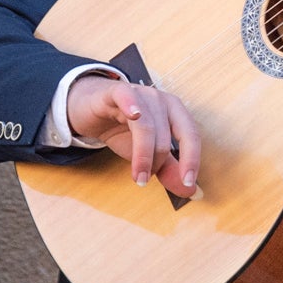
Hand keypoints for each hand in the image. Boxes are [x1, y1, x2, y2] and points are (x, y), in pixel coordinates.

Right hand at [65, 75, 202, 197]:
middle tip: (144, 179)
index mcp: (175, 113)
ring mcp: (140, 94)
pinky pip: (126, 96)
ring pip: (146, 126)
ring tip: (137, 175)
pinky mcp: (115, 91)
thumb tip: (190, 191)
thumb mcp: (148, 153)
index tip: (187, 183)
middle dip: (157, 162)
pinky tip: (134, 116)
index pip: (190, 135)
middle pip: (165, 136)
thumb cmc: (123, 129)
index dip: (191, 159)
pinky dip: (131, 106)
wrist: (92, 110)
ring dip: (142, 155)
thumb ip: (169, 169)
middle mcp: (161, 100)